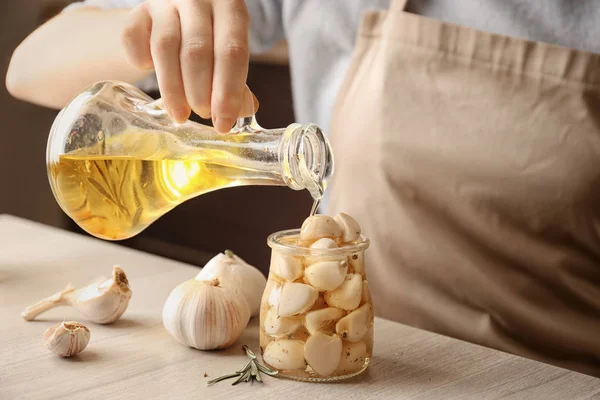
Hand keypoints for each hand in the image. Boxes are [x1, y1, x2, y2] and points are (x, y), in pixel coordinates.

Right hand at [122, 0, 252, 131]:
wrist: (183, 4)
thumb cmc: (213, 33)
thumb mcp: (231, 48)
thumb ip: (237, 80)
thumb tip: (243, 111)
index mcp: (230, 6)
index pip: (232, 52)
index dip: (228, 93)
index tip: (223, 124)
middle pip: (197, 52)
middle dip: (199, 94)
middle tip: (203, 115)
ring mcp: (165, 1)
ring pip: (165, 48)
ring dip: (172, 89)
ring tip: (179, 114)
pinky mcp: (139, 9)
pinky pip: (133, 38)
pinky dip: (140, 61)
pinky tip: (151, 72)